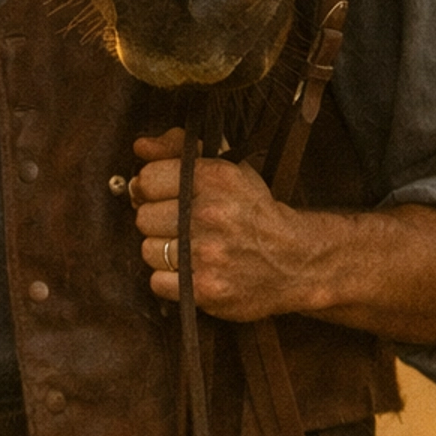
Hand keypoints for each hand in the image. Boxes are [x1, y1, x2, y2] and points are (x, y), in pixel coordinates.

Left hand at [131, 127, 314, 320]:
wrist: (294, 260)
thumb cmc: (254, 213)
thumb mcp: (226, 171)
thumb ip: (179, 151)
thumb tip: (140, 147)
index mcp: (215, 178)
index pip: (147, 178)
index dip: (152, 189)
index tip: (164, 197)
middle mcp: (210, 213)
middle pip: (144, 217)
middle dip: (158, 222)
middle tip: (181, 226)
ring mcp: (207, 253)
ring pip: (148, 250)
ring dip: (163, 252)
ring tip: (188, 249)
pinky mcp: (206, 288)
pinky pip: (157, 281)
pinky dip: (170, 280)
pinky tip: (191, 271)